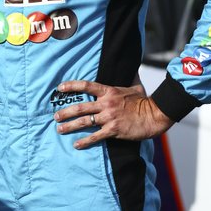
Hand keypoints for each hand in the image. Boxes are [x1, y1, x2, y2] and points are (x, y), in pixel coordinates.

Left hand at [53, 79, 173, 149]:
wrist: (154, 115)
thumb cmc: (144, 100)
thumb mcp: (134, 85)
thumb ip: (126, 78)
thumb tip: (129, 66)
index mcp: (109, 91)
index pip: (86, 86)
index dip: (71, 86)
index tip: (60, 88)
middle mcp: (106, 104)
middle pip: (81, 107)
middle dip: (66, 112)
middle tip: (56, 116)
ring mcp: (109, 117)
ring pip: (84, 122)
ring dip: (70, 126)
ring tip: (60, 129)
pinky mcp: (113, 130)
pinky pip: (95, 136)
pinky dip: (85, 141)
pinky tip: (76, 144)